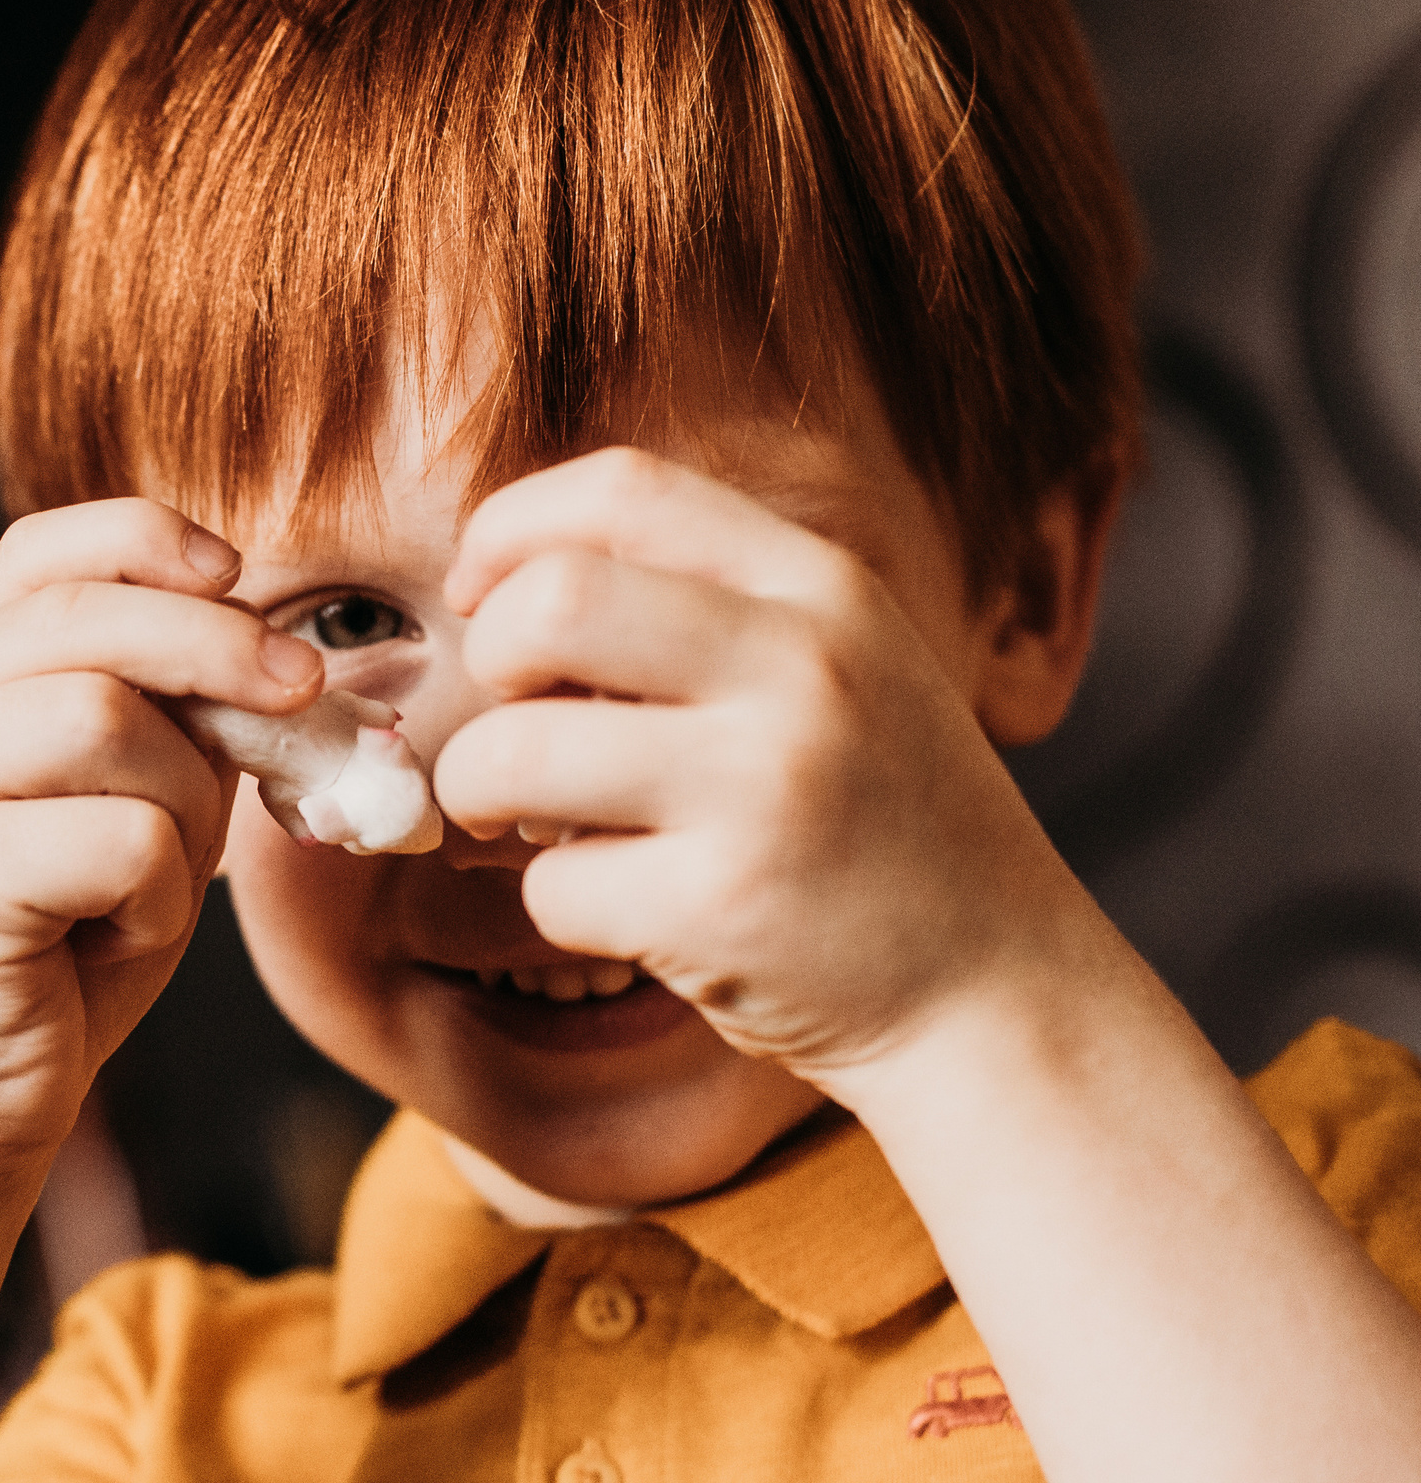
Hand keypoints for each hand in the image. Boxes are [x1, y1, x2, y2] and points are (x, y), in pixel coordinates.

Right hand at [0, 498, 323, 1192]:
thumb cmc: (54, 967)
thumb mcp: (126, 817)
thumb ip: (172, 729)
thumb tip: (292, 661)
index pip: (42, 553)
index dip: (150, 544)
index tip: (240, 578)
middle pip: (83, 621)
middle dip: (217, 648)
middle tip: (306, 694)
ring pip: (99, 717)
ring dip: (181, 802)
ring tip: (159, 883)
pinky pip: (115, 836)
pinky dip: (159, 891)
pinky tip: (120, 939)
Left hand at [433, 447, 1077, 1083]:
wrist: (998, 994)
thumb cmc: (881, 826)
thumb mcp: (841, 668)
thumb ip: (700, 610)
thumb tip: (496, 595)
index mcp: (825, 588)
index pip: (622, 488)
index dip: (510, 532)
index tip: (483, 597)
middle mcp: (802, 669)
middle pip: (546, 604)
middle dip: (486, 664)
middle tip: (513, 723)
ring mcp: (763, 791)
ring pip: (511, 752)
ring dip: (484, 792)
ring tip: (538, 821)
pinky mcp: (721, 909)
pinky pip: (550, 886)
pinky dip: (561, 904)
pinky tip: (633, 911)